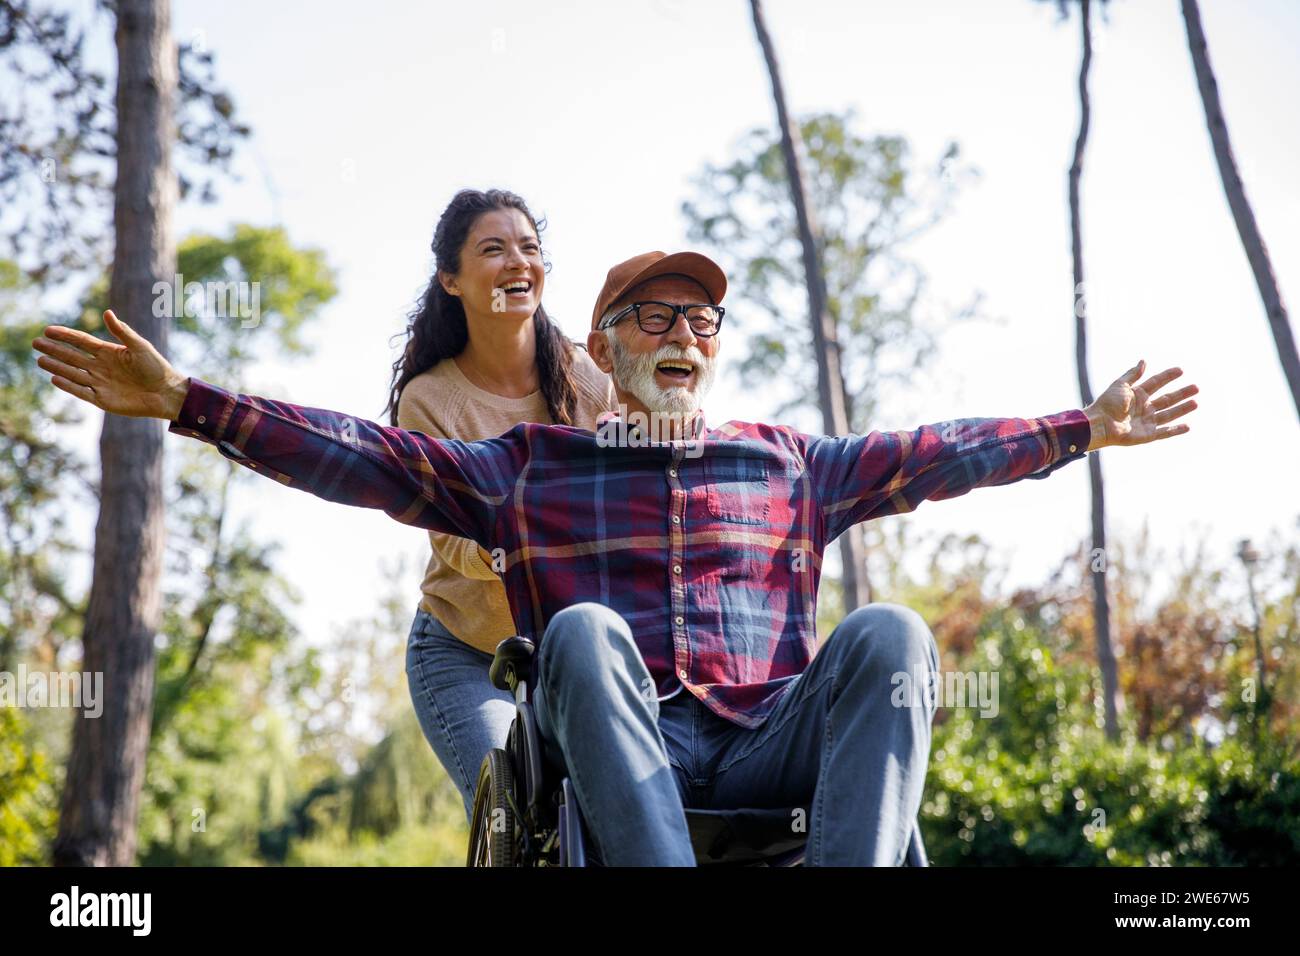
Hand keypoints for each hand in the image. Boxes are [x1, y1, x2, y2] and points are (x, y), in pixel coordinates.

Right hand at [31, 310, 190, 420]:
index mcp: (108, 352)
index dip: (65, 336)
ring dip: (56, 367)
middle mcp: (100, 367)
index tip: (48, 330)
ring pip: (73, 373)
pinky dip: (68, 386)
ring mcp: (100, 383)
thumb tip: (107, 312)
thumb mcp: (139, 346)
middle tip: (35, 343)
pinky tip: (54, 378)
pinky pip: (81, 392)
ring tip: (40, 360)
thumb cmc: (156, 367)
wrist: (167, 393)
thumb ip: (122, 331)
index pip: (81, 342)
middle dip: (54, 349)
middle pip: (72, 356)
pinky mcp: (102, 400)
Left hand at [1084, 359, 1198, 448]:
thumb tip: (1144, 361)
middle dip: (1181, 393)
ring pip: (1169, 414)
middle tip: (1196, 387)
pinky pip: (1165, 432)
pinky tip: (1188, 426)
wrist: (1100, 423)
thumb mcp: (1120, 385)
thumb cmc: (1107, 403)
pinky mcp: (1147, 435)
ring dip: (1183, 409)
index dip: (1168, 376)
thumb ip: (1133, 374)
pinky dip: (1176, 430)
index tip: (1181, 370)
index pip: (1156, 383)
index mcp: (1137, 394)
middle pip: (1167, 399)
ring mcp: (1147, 421)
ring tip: (1196, 403)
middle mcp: (1144, 408)